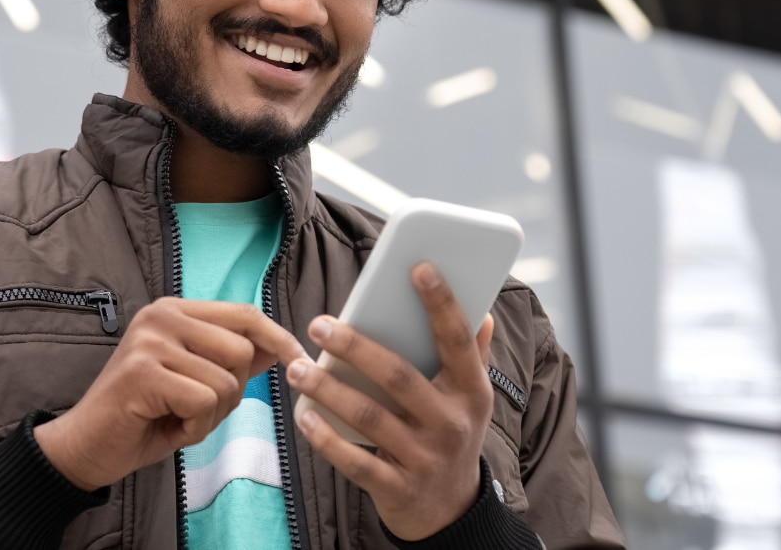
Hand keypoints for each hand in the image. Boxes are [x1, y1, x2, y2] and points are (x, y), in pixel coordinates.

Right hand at [34, 298, 307, 490]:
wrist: (85, 446)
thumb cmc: (142, 416)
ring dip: (211, 415)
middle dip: (233, 391)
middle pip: (242, 350)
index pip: (244, 314)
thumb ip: (230, 361)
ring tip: (178, 418)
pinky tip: (168, 427)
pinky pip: (204, 402)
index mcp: (175, 311)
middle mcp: (162, 316)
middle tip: (197, 409)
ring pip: (226, 381)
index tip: (300, 362)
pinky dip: (195, 427)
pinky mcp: (143, 372)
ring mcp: (151, 342)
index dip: (278, 339)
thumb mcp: (193, 383)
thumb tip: (278, 348)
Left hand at [286, 262, 495, 540]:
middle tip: (320, 324)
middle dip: (356, 347)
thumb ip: (474, 356)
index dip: (441, 303)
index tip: (417, 267)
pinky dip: (326, 439)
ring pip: (369, 417)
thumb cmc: (451, 435)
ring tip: (297, 368)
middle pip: (399, 377)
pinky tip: (303, 416)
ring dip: (328, 389)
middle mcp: (451, 424)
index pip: (457, 341)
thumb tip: (483, 312)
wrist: (450, 512)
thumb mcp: (471, 399)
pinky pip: (355, 461)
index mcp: (471, 392)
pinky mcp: (397, 488)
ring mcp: (425, 459)